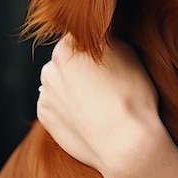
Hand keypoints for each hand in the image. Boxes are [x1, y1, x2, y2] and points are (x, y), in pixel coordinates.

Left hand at [38, 35, 177, 177]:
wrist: (125, 143)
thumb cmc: (132, 94)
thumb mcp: (129, 52)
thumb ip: (108, 39)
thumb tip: (102, 34)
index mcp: (69, 47)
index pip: (82, 34)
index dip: (98, 41)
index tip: (111, 52)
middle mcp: (50, 68)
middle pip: (67, 56)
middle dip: (82, 62)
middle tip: (107, 75)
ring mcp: (46, 94)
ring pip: (60, 79)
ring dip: (73, 82)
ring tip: (99, 96)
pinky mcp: (45, 118)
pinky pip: (56, 102)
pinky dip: (69, 103)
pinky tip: (89, 111)